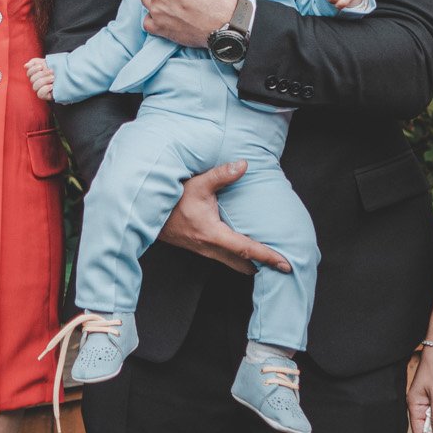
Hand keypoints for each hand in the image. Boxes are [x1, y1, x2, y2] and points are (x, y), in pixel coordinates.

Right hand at [25, 57, 54, 100]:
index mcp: (35, 75)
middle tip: (51, 71)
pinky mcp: (45, 96)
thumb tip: (25, 66)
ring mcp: (40, 89)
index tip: (41, 66)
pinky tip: (51, 86)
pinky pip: (40, 94)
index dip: (33, 69)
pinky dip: (45, 89)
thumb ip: (34, 62)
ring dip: (44, 81)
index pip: (29, 73)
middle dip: (42, 74)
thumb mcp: (45, 62)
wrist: (67, 74)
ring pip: (35, 87)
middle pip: (32, 79)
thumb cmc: (56, 68)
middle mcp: (36, 82)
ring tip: (53, 78)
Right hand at [157, 161, 290, 274]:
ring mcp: (204, 251)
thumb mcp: (197, 184)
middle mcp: (210, 248)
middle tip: (283, 266)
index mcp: (212, 234)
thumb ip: (221, 175)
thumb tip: (243, 165)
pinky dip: (240, 259)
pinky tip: (247, 252)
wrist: (147, 215)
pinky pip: (225, 259)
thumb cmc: (172, 200)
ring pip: (234, 264)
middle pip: (243, 265)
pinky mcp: (201, 249)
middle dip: (264, 267)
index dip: (267, 256)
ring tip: (270, 261)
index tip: (285, 264)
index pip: (246, 248)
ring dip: (252, 264)